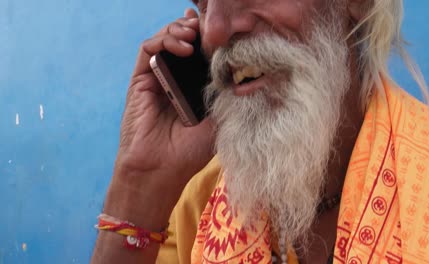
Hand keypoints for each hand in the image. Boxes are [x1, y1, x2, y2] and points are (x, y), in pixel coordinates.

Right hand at [115, 8, 214, 190]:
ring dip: (180, 29)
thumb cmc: (189, 151)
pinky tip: (183, 46)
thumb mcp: (218, 119)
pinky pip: (148, 49)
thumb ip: (225, 92)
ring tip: (194, 33)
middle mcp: (176, 79)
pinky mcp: (140, 79)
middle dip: (196, 27)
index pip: (203, 52)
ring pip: (165, 39)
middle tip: (209, 24)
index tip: (226, 29)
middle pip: (184, 40)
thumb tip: (241, 65)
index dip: (211, 37)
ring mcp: (157, 77)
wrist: (160, 169)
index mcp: (194, 86)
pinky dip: (164, 40)